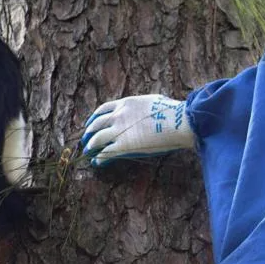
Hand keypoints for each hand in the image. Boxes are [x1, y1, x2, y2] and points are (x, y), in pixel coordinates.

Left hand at [80, 94, 194, 165]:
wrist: (178, 121)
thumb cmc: (172, 111)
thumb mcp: (153, 101)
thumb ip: (142, 106)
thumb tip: (145, 108)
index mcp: (126, 103)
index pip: (102, 109)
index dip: (94, 117)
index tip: (90, 123)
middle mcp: (119, 115)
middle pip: (96, 124)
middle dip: (89, 133)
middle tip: (86, 140)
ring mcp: (120, 130)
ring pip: (96, 139)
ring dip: (90, 146)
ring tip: (88, 152)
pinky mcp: (124, 146)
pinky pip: (106, 153)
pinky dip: (99, 158)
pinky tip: (97, 162)